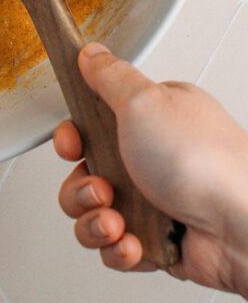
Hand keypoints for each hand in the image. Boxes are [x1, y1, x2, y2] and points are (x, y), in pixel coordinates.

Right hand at [54, 42, 247, 297]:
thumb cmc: (202, 162)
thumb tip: (91, 53)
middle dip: (81, 185)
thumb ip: (110, 76)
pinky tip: (132, 243)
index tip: (72, 144)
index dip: (72, 137)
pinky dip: (117, 249)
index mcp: (151, 118)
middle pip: (84, 170)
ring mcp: (153, 201)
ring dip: (95, 220)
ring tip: (117, 221)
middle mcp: (151, 157)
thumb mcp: (144, 100)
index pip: (91, 123)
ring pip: (92, 211)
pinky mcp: (156, 240)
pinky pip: (113, 247)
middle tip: (102, 188)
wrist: (241, 229)